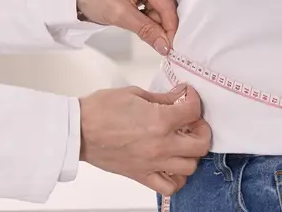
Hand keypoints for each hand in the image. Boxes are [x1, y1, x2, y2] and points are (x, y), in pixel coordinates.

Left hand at [76, 0, 178, 55]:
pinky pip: (157, 6)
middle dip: (162, 26)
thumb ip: (146, 30)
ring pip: (163, 8)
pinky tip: (139, 21)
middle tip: (157, 44)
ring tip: (137, 25)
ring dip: (155, 23)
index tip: (170, 48)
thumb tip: (164, 45)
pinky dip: (151, 18)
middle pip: (168, 6)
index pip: (168, 5)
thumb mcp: (119, 14)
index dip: (170, 28)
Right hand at [79, 85, 210, 196]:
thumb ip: (162, 98)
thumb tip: (179, 96)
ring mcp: (153, 163)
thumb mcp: (135, 94)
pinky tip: (172, 166)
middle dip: (202, 129)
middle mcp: (161, 145)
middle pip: (201, 144)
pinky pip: (169, 187)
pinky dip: (177, 179)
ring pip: (190, 167)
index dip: (194, 100)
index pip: (193, 111)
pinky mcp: (142, 175)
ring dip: (192, 154)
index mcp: (160, 121)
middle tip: (193, 122)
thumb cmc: (100, 110)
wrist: (78, 130)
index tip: (188, 96)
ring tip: (183, 143)